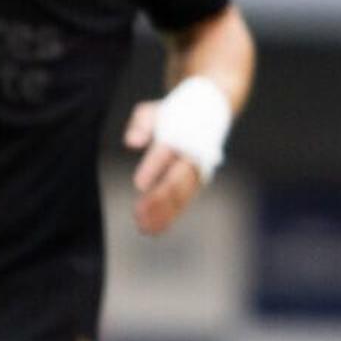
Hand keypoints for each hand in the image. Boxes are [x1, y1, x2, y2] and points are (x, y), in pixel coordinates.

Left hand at [122, 98, 203, 235]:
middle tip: (139, 214)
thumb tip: (131, 143)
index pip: (165, 153)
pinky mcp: (195, 184)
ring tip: (143, 227)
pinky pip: (183, 203)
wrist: (209, 113)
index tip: (139, 184)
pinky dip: (169, 217)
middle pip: (176, 181)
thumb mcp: (152, 111)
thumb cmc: (172, 114)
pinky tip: (153, 229)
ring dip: (163, 213)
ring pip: (181, 197)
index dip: (153, 168)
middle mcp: (192, 156)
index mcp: (180, 135)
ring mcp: (196, 172)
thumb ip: (140, 125)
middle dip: (158, 199)